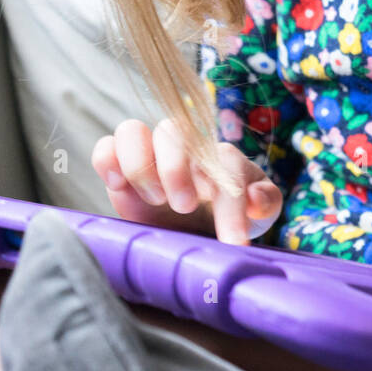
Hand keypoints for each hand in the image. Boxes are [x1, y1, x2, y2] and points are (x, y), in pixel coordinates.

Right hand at [91, 118, 283, 244]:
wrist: (201, 233)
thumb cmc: (232, 218)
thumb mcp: (258, 215)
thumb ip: (266, 202)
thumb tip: (255, 198)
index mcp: (222, 158)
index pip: (227, 163)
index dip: (231, 203)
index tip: (233, 241)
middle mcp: (185, 149)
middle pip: (173, 131)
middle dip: (176, 169)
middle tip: (185, 207)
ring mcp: (149, 156)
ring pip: (132, 129)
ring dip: (140, 164)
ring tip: (155, 199)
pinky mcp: (121, 170)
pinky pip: (105, 146)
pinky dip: (106, 160)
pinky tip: (119, 185)